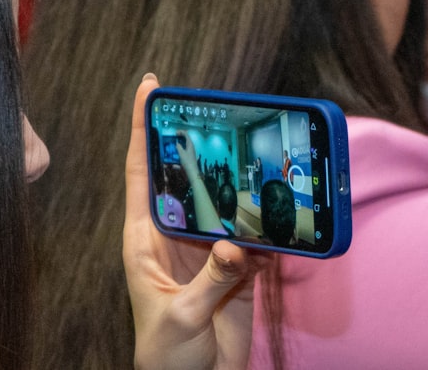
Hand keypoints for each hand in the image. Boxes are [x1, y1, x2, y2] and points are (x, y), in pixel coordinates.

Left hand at [124, 74, 270, 369]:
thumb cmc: (166, 357)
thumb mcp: (180, 317)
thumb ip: (209, 280)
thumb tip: (236, 244)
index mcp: (146, 238)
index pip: (142, 169)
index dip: (143, 126)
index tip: (150, 85)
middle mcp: (177, 235)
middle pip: (189, 175)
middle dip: (202, 140)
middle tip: (222, 107)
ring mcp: (209, 250)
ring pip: (228, 201)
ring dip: (245, 182)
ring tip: (265, 153)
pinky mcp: (239, 269)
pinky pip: (257, 235)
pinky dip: (272, 224)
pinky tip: (285, 209)